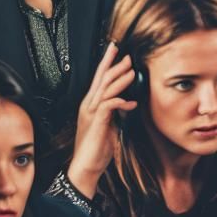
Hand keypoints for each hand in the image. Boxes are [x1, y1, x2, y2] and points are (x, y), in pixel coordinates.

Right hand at [66, 42, 137, 199]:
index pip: (98, 78)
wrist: (85, 166)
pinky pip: (109, 105)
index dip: (106, 62)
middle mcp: (89, 104)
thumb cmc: (96, 149)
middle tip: (126, 55)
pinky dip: (121, 101)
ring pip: (106, 88)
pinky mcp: (97, 121)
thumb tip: (126, 104)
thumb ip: (114, 114)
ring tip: (131, 72)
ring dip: (120, 79)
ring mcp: (92, 112)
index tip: (114, 50)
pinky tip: (131, 103)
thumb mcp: (108, 127)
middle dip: (113, 64)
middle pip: (101, 78)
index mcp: (90, 104)